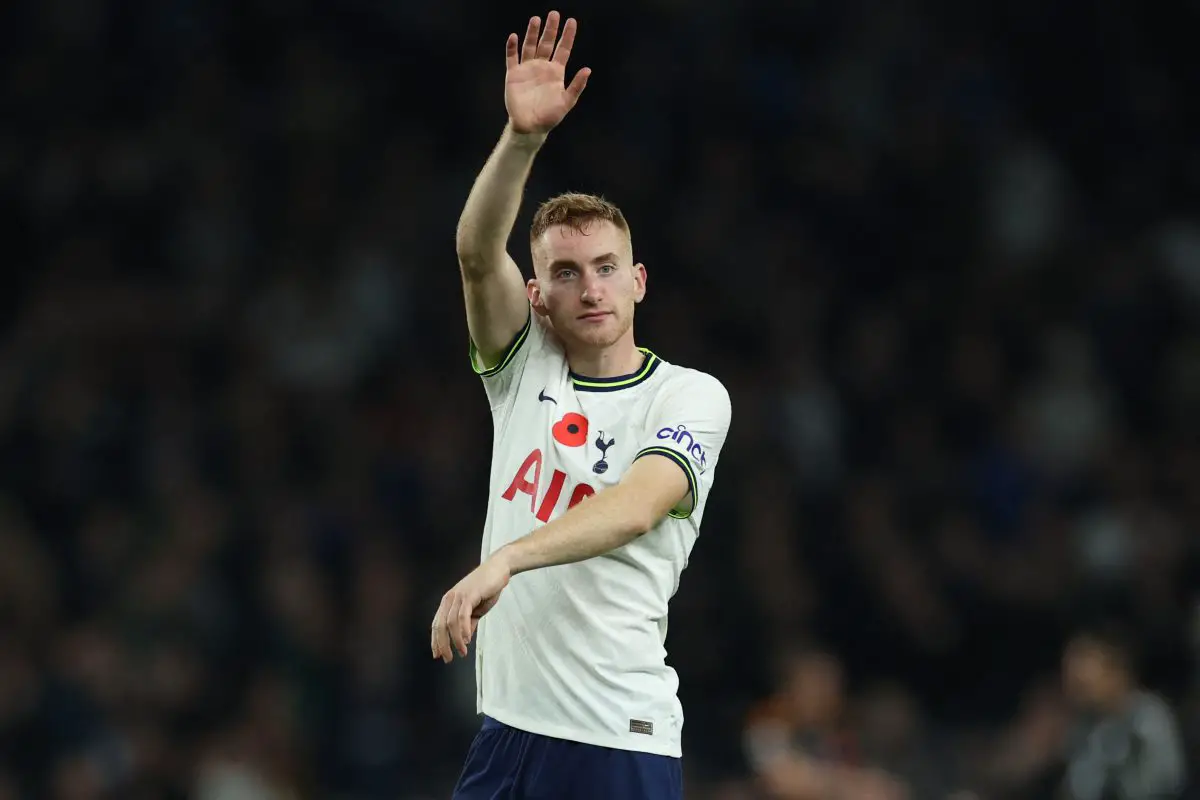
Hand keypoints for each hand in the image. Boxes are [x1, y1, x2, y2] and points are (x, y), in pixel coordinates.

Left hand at [431, 551, 512, 662]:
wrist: (499, 569)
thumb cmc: (488, 588)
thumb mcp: (477, 610)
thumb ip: (469, 624)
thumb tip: (464, 639)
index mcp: (448, 602)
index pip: (437, 624)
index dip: (436, 640)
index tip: (438, 655)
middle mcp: (449, 599)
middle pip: (440, 625)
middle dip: (442, 644)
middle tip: (448, 658)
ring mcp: (458, 596)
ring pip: (451, 622)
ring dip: (455, 640)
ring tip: (462, 652)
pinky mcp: (468, 594)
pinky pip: (462, 615)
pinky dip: (463, 629)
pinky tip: (466, 640)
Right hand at [504, 11, 590, 134]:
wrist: (530, 126)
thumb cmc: (550, 116)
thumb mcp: (567, 102)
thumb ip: (576, 86)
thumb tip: (588, 69)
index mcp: (556, 72)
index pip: (563, 49)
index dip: (567, 36)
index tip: (571, 21)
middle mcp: (542, 67)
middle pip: (547, 43)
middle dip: (550, 29)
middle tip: (554, 14)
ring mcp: (527, 69)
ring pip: (530, 46)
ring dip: (532, 33)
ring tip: (536, 19)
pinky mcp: (513, 75)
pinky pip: (512, 58)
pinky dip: (512, 48)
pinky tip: (514, 37)